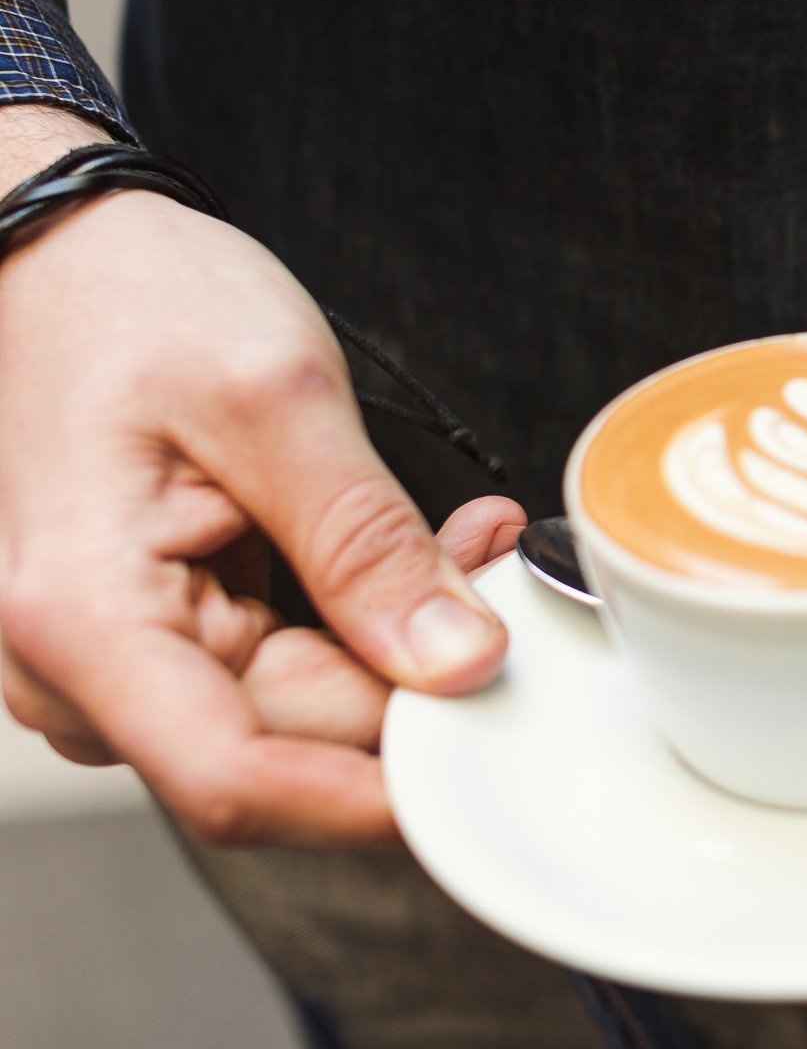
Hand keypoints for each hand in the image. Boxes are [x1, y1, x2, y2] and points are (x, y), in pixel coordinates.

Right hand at [0, 107, 520, 844]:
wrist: (67, 255)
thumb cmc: (141, 301)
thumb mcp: (278, 399)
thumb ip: (368, 544)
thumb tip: (458, 664)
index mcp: (82, 622)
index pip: (239, 783)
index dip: (380, 792)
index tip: (495, 745)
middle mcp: (79, 672)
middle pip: (287, 753)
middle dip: (417, 684)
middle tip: (498, 564)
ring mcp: (117, 665)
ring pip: (303, 717)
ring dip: (402, 646)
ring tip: (465, 537)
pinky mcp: (164, 640)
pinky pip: (289, 673)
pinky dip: (370, 622)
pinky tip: (424, 552)